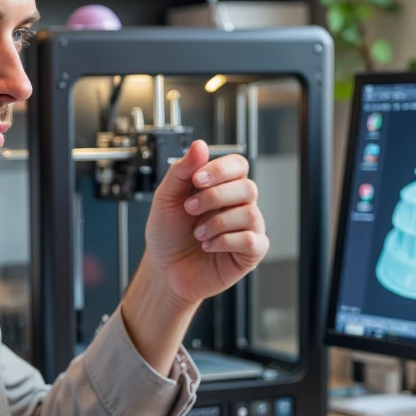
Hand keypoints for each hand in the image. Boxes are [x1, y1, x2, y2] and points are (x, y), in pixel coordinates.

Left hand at [143, 139, 268, 308]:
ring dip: (217, 222)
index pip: (238, 165)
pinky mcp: (250, 253)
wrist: (164, 270)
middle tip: (190, 209)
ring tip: (197, 233)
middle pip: (247, 187)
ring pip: (249, 213)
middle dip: (214, 197)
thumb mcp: (166, 198)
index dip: (220, 169)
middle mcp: (238, 205)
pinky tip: (209, 246)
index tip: (196, 180)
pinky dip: (225, 242)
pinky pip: (251, 240)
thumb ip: (181, 170)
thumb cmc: (168, 234)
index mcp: (222, 187)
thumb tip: (200, 145)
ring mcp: (247, 229)